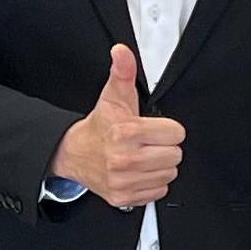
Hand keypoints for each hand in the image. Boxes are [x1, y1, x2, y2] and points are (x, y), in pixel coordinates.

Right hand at [54, 44, 185, 208]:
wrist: (73, 154)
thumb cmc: (99, 127)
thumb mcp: (113, 96)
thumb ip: (123, 71)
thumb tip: (122, 52)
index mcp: (126, 132)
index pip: (176, 134)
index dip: (167, 129)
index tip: (154, 128)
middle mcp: (125, 159)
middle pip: (175, 155)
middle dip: (164, 147)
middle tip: (147, 143)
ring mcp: (124, 181)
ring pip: (169, 174)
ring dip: (159, 166)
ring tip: (142, 156)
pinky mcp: (123, 197)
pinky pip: (158, 192)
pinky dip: (151, 183)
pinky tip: (138, 172)